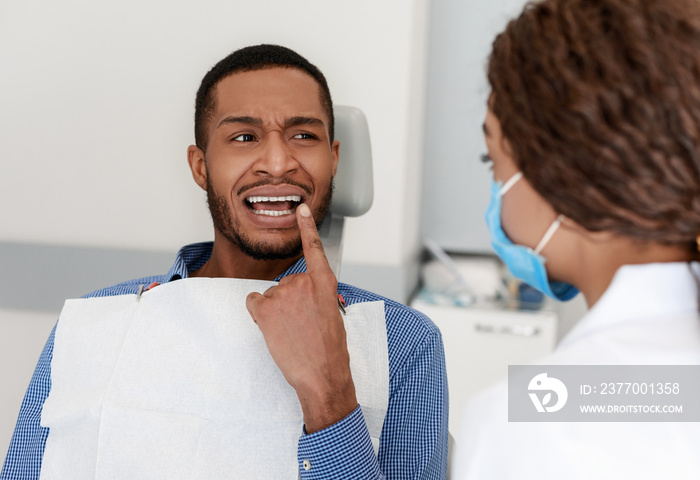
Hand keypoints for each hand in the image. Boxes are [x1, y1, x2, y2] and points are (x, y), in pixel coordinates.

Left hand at [246, 204, 357, 432]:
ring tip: (291, 332)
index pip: (314, 248)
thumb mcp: (333, 315)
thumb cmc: (330, 350)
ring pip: (271, 296)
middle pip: (287, 283)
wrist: (322, 374)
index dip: (306, 227)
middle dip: (290, 302)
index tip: (301, 209)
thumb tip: (304, 298)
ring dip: (276, 312)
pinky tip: (273, 329)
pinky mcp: (265, 308)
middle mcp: (303, 283)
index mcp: (325, 284)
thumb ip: (317, 297)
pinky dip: (259, 314)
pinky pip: (254, 302)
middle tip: (301, 326)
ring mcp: (283, 294)